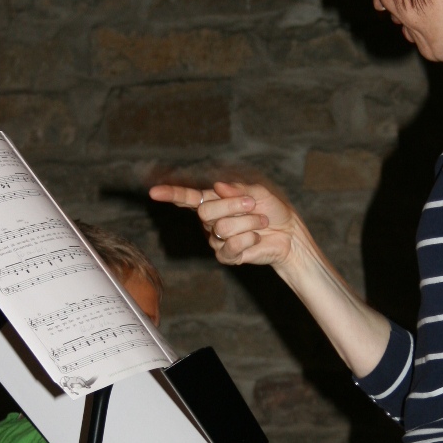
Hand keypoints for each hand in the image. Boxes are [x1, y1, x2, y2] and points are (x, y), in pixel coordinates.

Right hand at [149, 178, 297, 268]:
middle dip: (233, 206)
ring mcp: (216, 240)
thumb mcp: (257, 193)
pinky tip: (257, 237)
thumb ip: (238, 190)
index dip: (171, 195)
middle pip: (206, 212)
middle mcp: (210, 221)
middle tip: (253, 204)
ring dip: (248, 222)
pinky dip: (250, 238)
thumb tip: (218, 187)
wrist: (288, 233)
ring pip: (222, 228)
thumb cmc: (271, 210)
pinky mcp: (227, 256)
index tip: (154, 193)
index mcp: (214, 201)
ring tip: (260, 222)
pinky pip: (231, 245)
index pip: (188, 198)